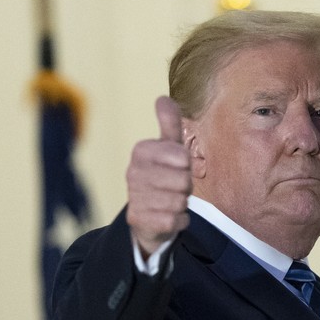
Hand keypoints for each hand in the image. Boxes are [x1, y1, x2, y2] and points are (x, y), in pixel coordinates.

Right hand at [125, 96, 192, 257]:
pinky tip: (168, 216)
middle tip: (176, 185)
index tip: (178, 165)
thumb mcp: (169, 147)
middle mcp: (132, 173)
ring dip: (182, 203)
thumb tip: (162, 98)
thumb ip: (169, 123)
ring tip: (171, 199)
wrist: (149, 214)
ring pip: (179, 201)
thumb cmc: (164, 174)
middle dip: (186, 185)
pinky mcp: (139, 220)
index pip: (181, 156)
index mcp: (141, 151)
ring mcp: (134, 197)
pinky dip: (179, 220)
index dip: (186, 163)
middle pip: (183, 180)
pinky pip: (175, 220)